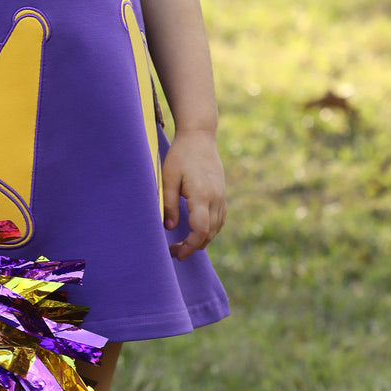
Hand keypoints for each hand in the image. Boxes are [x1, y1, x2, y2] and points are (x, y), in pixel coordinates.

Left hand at [161, 128, 225, 259]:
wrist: (200, 137)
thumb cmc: (180, 155)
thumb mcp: (168, 178)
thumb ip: (168, 203)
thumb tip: (169, 227)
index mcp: (201, 195)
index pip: (200, 230)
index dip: (189, 246)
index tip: (176, 254)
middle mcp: (215, 198)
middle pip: (209, 233)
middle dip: (193, 247)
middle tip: (174, 252)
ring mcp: (221, 196)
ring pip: (216, 228)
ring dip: (202, 240)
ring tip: (184, 246)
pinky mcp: (221, 194)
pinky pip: (220, 219)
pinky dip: (210, 230)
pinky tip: (199, 234)